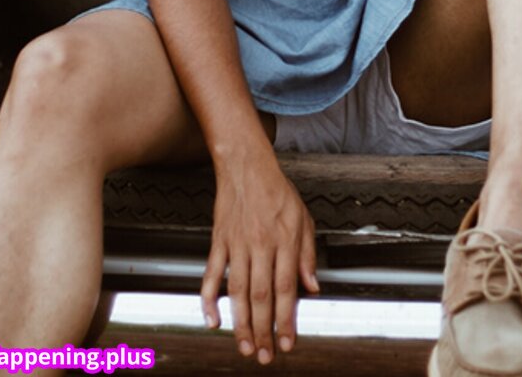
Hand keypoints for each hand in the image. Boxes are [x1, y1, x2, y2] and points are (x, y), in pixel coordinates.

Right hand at [200, 152, 318, 363]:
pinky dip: (208, 298)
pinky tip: (211, 320)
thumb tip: (313, 288)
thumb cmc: (276, 191)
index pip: (286, 288)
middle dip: (264, 330)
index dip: (287, 319)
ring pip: (237, 291)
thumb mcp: (303, 218)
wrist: (246, 165)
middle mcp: (260, 244)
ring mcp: (236, 244)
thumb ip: (307, 254)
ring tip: (245, 347)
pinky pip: (211, 273)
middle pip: (261, 296)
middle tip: (265, 356)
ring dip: (240, 323)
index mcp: (284, 240)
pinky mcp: (219, 241)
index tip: (288, 343)